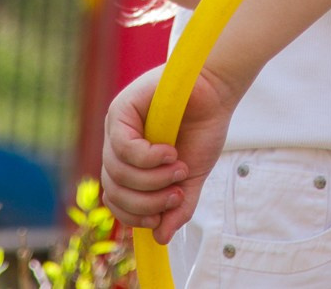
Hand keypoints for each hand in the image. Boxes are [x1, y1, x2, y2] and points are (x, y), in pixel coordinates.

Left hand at [99, 65, 236, 243]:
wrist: (217, 91)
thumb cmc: (204, 128)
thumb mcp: (191, 176)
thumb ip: (178, 206)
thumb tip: (162, 239)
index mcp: (129, 161)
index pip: (115, 199)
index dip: (134, 215)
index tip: (161, 216)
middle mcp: (116, 144)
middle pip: (114, 189)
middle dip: (146, 201)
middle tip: (175, 193)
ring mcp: (116, 126)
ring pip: (117, 171)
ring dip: (151, 180)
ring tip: (178, 170)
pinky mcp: (121, 109)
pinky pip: (123, 146)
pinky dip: (148, 158)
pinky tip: (169, 153)